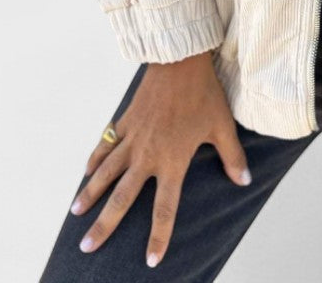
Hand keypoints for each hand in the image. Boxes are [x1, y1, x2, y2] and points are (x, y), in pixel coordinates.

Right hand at [69, 51, 251, 268]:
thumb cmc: (204, 93)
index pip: (164, 208)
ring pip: (105, 173)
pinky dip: (94, 159)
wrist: (180, 61)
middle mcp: (147, 155)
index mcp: (173, 161)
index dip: (158, 236)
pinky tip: (85, 172)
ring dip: (89, 194)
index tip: (149, 261)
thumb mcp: (222, 126)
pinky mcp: (125, 120)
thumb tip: (245, 181)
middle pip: (122, 198)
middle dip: (104, 225)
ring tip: (76, 214)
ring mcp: (133, 138)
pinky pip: (105, 144)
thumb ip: (231, 156)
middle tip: (86, 247)